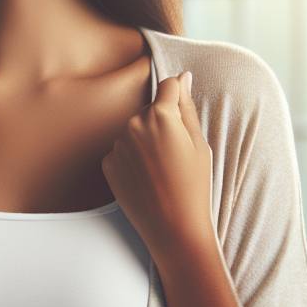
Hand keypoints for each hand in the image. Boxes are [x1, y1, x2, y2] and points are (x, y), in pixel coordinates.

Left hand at [101, 72, 213, 261]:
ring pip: (135, 131)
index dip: (178, 95)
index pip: (168, 86)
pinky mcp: (107, 164)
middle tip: (176, 154)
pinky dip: (132, 159)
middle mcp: (134, 125)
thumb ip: (186, 107)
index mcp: (161, 116)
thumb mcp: (199, 144)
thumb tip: (183, 77)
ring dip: (146, 141)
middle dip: (162, 122)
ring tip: (162, 170)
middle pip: (150, 110)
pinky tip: (147, 179)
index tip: (182, 110)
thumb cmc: (193, 187)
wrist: (173, 228)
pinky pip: (122, 151)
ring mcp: (117, 145)